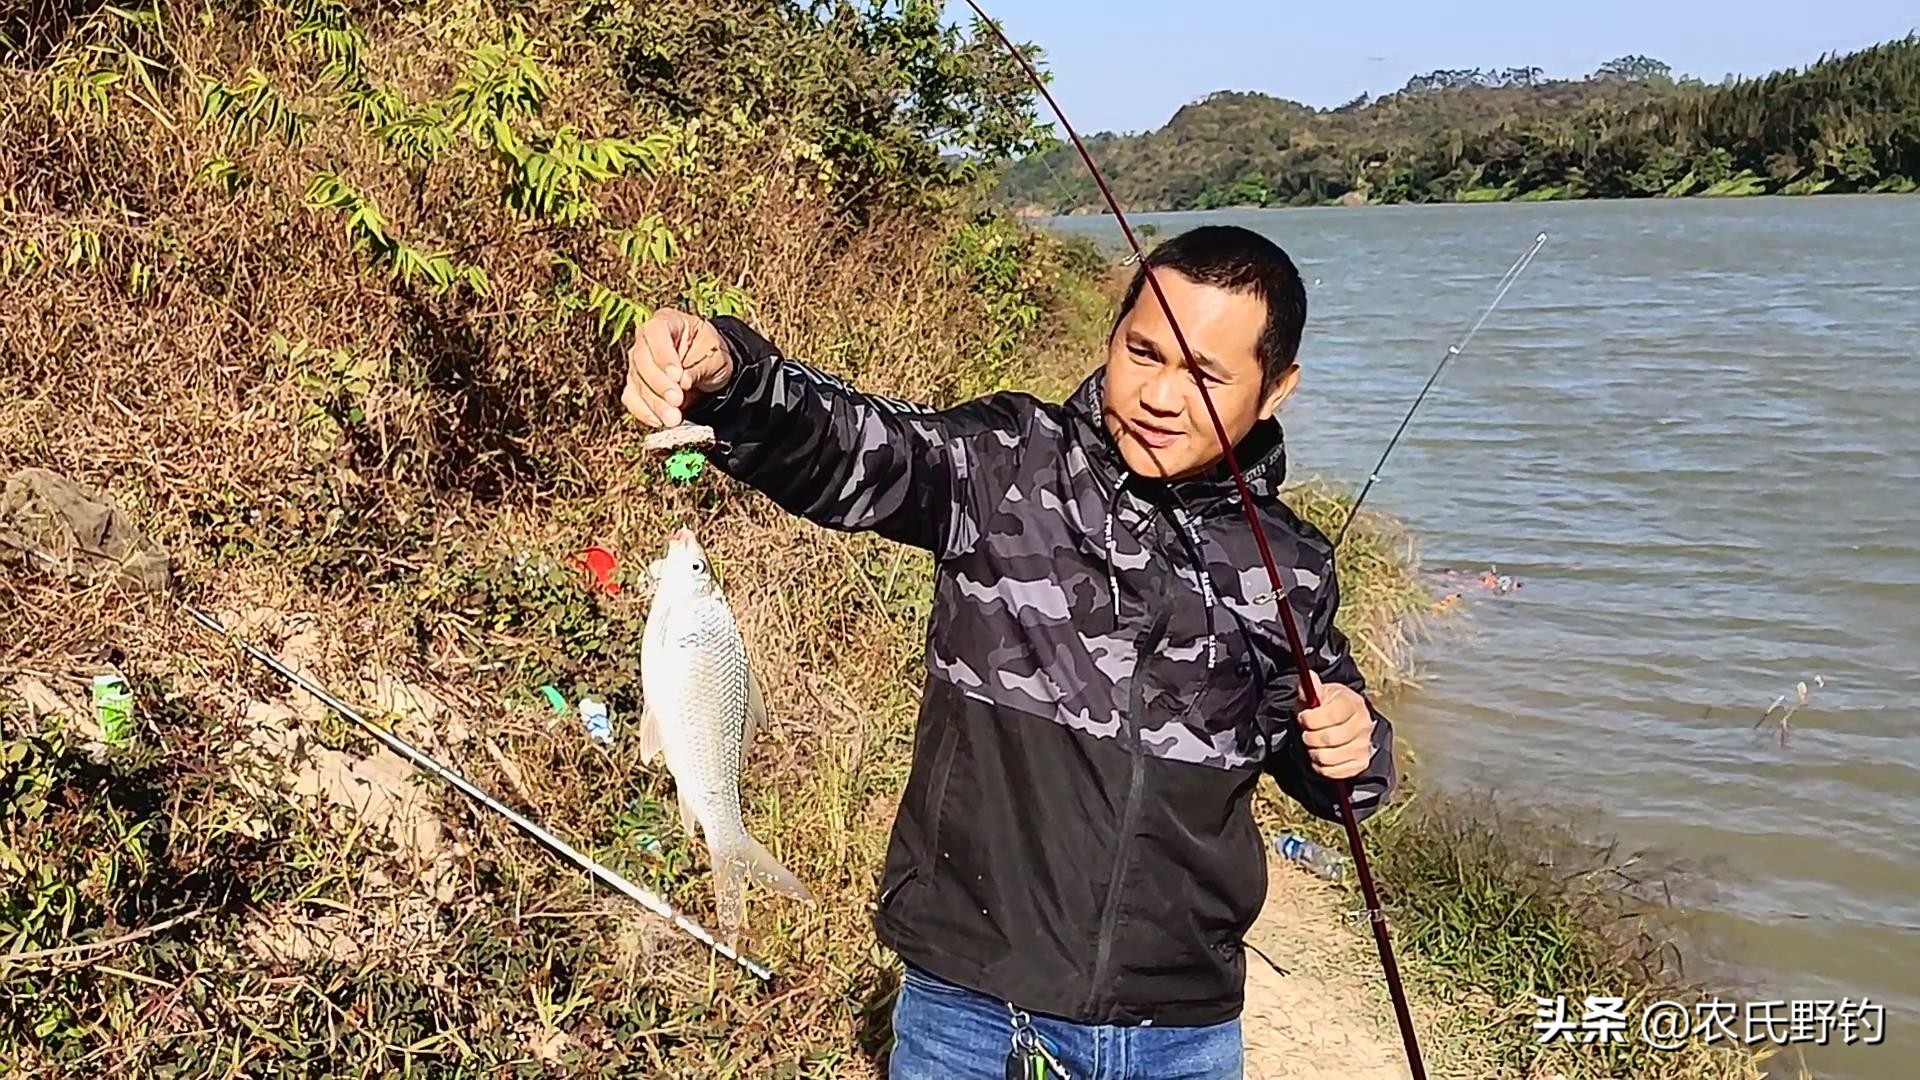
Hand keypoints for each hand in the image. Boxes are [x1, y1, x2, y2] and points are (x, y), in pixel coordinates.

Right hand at [621, 308, 732, 428]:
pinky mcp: (636, 384)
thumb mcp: (715, 356)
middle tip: (677, 401)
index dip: (663, 355)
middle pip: (641, 360)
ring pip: (636, 382)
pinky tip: (659, 421)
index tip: (677, 376)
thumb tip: (682, 382)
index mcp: (667, 321)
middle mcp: (645, 340)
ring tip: (673, 419)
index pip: (655, 332)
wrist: (710, 368)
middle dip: (659, 384)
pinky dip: (644, 411)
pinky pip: (632, 398)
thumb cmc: (712, 354)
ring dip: (654, 403)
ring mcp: (637, 363)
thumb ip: (698, 367)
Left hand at [1297, 672, 1376, 780]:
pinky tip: (1320, 755)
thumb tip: (1309, 676)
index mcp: (1353, 704)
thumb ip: (1311, 688)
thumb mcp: (1319, 695)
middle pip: (1329, 739)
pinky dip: (1320, 766)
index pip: (1331, 716)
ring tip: (1312, 744)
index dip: (1310, 719)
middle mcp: (1363, 725)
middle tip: (1305, 733)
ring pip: (1329, 757)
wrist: (1344, 722)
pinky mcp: (1360, 763)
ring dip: (1313, 752)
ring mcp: (1364, 745)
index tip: (1303, 718)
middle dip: (1309, 737)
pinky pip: (1333, 772)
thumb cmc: (1328, 707)